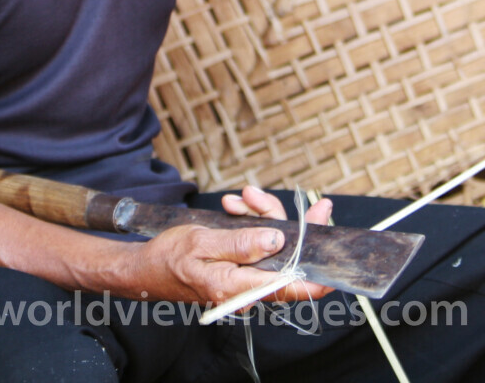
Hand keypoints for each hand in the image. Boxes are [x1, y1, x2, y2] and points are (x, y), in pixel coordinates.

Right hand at [119, 188, 332, 306]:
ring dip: (265, 217)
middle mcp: (246, 287)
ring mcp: (244, 278)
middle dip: (296, 227)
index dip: (319, 277)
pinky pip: (257, 245)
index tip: (339, 258)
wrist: (145, 267)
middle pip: (288, 259)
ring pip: (273, 246)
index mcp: (238, 286)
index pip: (290, 288)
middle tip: (319, 204)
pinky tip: (236, 207)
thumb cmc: (169, 257)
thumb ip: (240, 243)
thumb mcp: (202, 242)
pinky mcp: (240, 269)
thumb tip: (276, 240)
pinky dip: (251, 223)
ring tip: (244, 197)